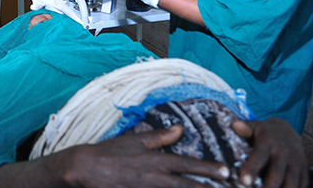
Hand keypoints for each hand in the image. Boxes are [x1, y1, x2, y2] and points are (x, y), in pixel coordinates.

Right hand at [0, 126, 229, 187]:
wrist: (85, 169)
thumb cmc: (110, 152)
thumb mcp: (135, 140)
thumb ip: (159, 137)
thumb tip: (180, 130)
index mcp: (156, 160)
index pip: (188, 165)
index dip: (209, 169)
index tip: (228, 172)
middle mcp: (155, 178)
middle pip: (189, 186)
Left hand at [232, 118, 308, 187]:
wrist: (288, 131)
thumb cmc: (265, 133)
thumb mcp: (254, 127)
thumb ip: (245, 129)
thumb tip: (234, 125)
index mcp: (268, 142)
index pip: (259, 156)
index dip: (251, 169)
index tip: (243, 181)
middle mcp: (284, 152)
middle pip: (277, 174)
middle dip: (268, 187)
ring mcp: (296, 162)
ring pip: (291, 182)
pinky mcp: (304, 170)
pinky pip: (302, 185)